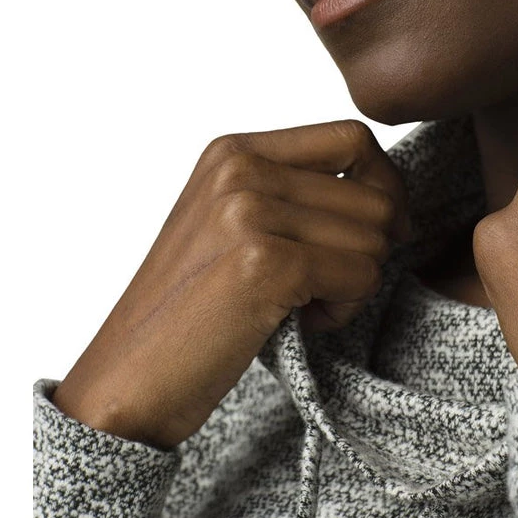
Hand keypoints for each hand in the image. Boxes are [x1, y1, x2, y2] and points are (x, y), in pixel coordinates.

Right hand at [52, 119, 410, 448]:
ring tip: (303, 305)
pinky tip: (301, 322)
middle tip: (324, 287)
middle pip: (374, 193)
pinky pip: (361, 274)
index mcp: (233, 151)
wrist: (127, 381)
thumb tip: (390, 194)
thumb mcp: (232, 224)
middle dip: (370, 248)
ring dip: (355, 283)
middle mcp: (240, 168)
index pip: (351, 137)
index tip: (382, 231)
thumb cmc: (192, 310)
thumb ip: (294, 192)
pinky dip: (345, 308)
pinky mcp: (265, 262)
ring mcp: (250, 211)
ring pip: (375, 237)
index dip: (385, 185)